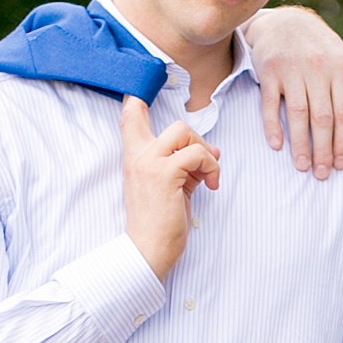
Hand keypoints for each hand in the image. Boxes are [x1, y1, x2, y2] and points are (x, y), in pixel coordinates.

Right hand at [120, 94, 218, 279]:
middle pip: (174, 124)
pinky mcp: (165, 173)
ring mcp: (150, 162)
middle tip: (204, 167)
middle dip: (198, 142)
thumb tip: (212, 150)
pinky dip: (211, 167)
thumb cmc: (159, 224)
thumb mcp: (170, 187)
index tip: (149, 91)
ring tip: (208, 178)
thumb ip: (185, 165)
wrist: (148, 251)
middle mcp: (139, 155)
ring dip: (205, 154)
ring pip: (185, 132)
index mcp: (134, 157)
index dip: (140, 98)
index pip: (131, 115)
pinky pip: (198, 154)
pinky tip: (211, 185)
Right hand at [246, 6, 342, 178]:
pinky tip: (277, 145)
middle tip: (322, 174)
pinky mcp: (269, 71)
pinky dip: (273, 126)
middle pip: (322, 117)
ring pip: (298, 113)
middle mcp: (317, 68)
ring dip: (300, 144)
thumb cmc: (320, 48)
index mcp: (340, 68)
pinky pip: (270, 103)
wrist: (284, 21)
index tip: (341, 164)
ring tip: (302, 167)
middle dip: (323, 149)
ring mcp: (292, 69)